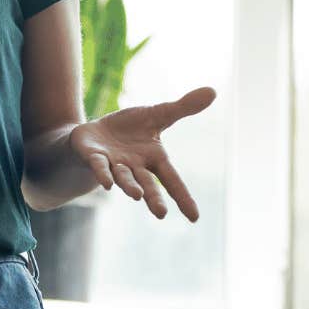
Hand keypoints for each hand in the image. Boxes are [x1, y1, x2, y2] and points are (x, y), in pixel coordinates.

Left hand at [70, 86, 215, 219]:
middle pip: (146, 184)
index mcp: (154, 159)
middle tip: (161, 214)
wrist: (95, 133)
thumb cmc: (129, 130)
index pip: (172, 180)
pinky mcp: (94, 157)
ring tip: (137, 196)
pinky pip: (99, 166)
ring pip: (123, 177)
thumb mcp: (157, 114)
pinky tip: (106, 183)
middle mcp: (135, 166)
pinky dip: (103, 173)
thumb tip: (213, 91)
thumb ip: (183, 108)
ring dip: (129, 186)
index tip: (195, 218)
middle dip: (153, 198)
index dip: (183, 197)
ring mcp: (114, 164)